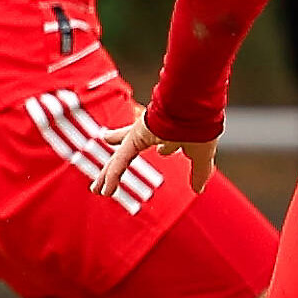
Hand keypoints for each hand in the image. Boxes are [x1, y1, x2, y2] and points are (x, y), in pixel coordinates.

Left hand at [92, 114, 216, 200]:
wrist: (194, 106)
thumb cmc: (201, 126)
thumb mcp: (202, 154)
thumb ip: (200, 172)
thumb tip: (199, 190)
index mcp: (173, 132)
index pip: (165, 142)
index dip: (166, 148)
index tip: (163, 151)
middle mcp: (154, 131)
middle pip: (132, 150)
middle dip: (121, 160)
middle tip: (109, 167)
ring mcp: (141, 133)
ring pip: (120, 158)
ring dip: (107, 174)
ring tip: (95, 189)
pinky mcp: (133, 138)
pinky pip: (120, 161)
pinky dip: (112, 176)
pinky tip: (104, 191)